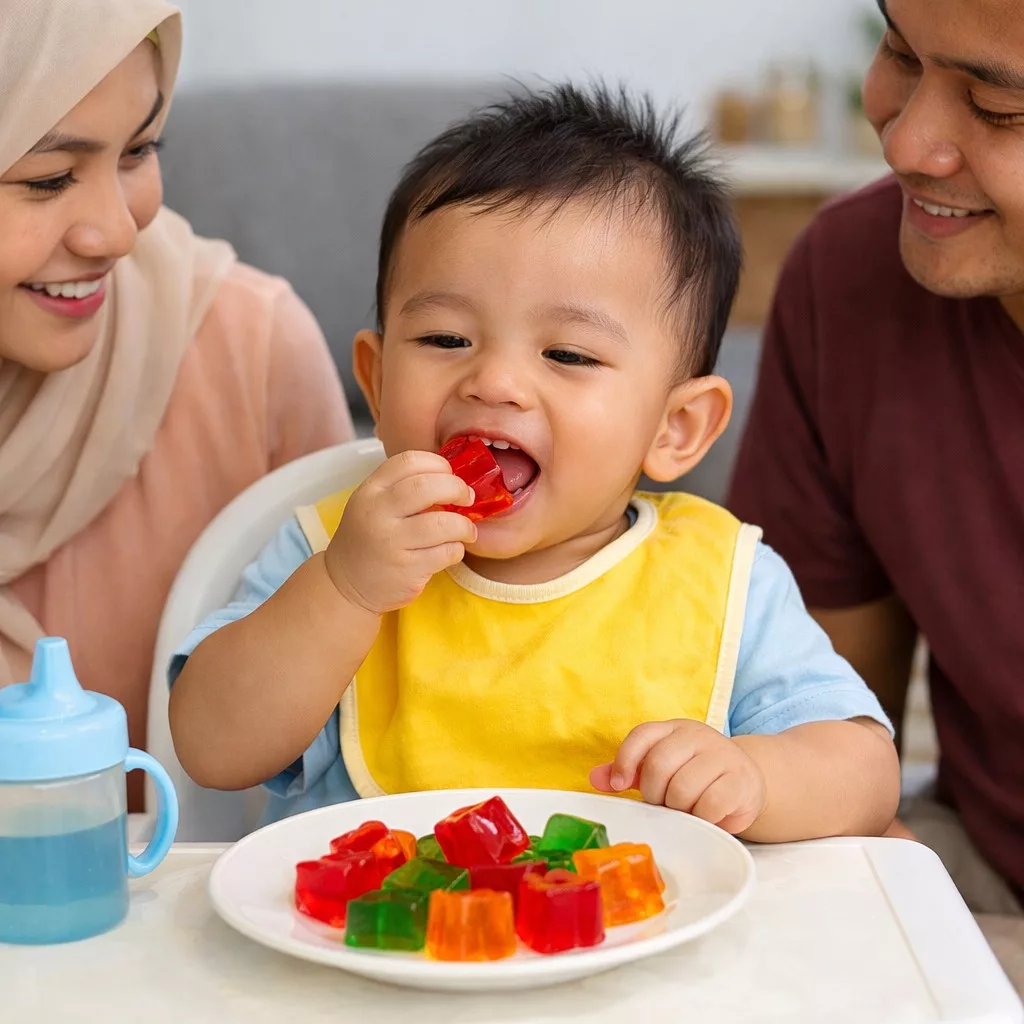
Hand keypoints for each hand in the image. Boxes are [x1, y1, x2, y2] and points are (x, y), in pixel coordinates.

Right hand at [324, 450, 476, 614]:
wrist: (346, 584)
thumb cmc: (368, 539)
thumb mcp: (372, 504)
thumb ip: (402, 488)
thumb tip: (451, 479)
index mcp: (370, 491)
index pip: (408, 461)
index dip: (438, 464)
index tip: (450, 474)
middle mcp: (377, 514)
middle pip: (427, 487)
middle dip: (456, 488)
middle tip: (467, 497)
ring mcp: (391, 543)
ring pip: (442, 524)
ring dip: (463, 525)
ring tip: (466, 530)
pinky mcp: (407, 570)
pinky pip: (446, 553)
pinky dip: (457, 549)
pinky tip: (452, 549)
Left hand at [590, 719, 765, 833]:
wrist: (747, 783)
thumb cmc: (696, 777)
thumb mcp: (662, 769)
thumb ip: (629, 772)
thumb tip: (595, 778)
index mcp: (673, 729)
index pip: (642, 736)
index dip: (625, 761)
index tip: (620, 787)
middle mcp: (697, 735)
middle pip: (658, 765)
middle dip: (654, 794)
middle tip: (664, 804)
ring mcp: (722, 755)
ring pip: (682, 788)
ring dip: (679, 808)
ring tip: (687, 809)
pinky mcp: (741, 780)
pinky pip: (709, 804)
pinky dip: (702, 817)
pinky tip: (707, 815)